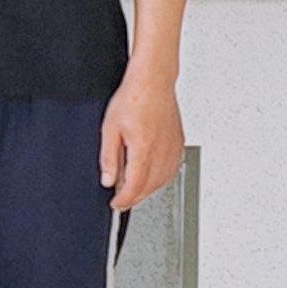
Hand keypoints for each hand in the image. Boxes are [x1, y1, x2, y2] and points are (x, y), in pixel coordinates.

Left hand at [99, 67, 182, 213]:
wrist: (153, 82)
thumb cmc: (133, 99)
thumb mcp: (109, 129)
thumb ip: (108, 157)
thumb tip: (108, 179)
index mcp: (143, 150)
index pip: (135, 186)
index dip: (124, 200)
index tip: (116, 205)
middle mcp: (162, 152)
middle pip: (150, 187)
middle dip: (135, 198)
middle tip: (121, 201)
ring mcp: (173, 148)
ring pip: (163, 181)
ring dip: (148, 190)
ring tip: (133, 191)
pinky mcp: (179, 144)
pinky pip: (172, 169)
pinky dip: (161, 179)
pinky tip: (152, 177)